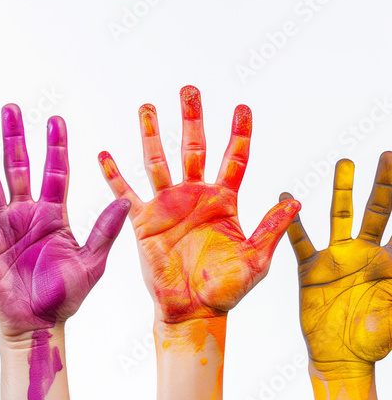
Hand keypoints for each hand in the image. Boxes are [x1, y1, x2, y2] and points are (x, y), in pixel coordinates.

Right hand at [0, 104, 129, 339]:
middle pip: (18, 167)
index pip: (54, 171)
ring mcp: (2, 225)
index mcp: (53, 214)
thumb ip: (104, 231)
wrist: (37, 323)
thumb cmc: (65, 296)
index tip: (55, 119)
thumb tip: (124, 202)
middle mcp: (25, 213)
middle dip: (14, 138)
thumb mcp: (92, 263)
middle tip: (10, 109)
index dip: (55, 146)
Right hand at [98, 85, 298, 322]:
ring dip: (152, 134)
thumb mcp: (257, 259)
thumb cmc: (226, 289)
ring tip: (146, 106)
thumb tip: (294, 200)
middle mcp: (194, 196)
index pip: (234, 158)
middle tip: (189, 90)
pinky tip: (105, 154)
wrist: (192, 310)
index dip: (239, 132)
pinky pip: (125, 193)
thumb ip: (271, 229)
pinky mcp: (143, 221)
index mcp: (224, 201)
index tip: (242, 107)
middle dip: (192, 118)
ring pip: (158, 161)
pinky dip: (114, 175)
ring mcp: (167, 206)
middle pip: (193, 148)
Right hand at [284, 154, 391, 379]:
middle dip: (385, 183)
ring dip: (343, 189)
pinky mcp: (311, 268)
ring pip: (341, 215)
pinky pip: (300, 240)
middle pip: (378, 211)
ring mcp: (338, 258)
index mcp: (390, 265)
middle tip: (388, 155)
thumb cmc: (373, 343)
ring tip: (346, 161)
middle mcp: (366, 254)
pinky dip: (291, 222)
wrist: (340, 357)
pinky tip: (285, 197)